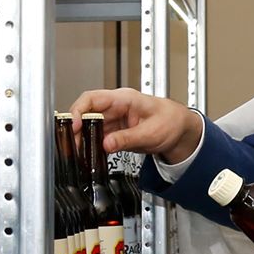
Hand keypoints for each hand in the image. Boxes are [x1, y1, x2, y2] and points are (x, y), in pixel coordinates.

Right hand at [70, 88, 202, 163]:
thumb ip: (127, 139)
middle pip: (87, 113)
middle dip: (76, 129)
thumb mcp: (150, 133)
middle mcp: (116, 106)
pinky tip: (89, 154)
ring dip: (83, 139)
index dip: (79, 111)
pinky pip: (98, 136)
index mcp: (124, 99)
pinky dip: (92, 145)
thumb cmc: (170, 122)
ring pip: (90, 126)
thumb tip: (106, 144)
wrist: (181, 129)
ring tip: (78, 153)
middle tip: (72, 145)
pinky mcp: (115, 130)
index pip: (92, 98)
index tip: (75, 126)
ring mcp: (115, 118)